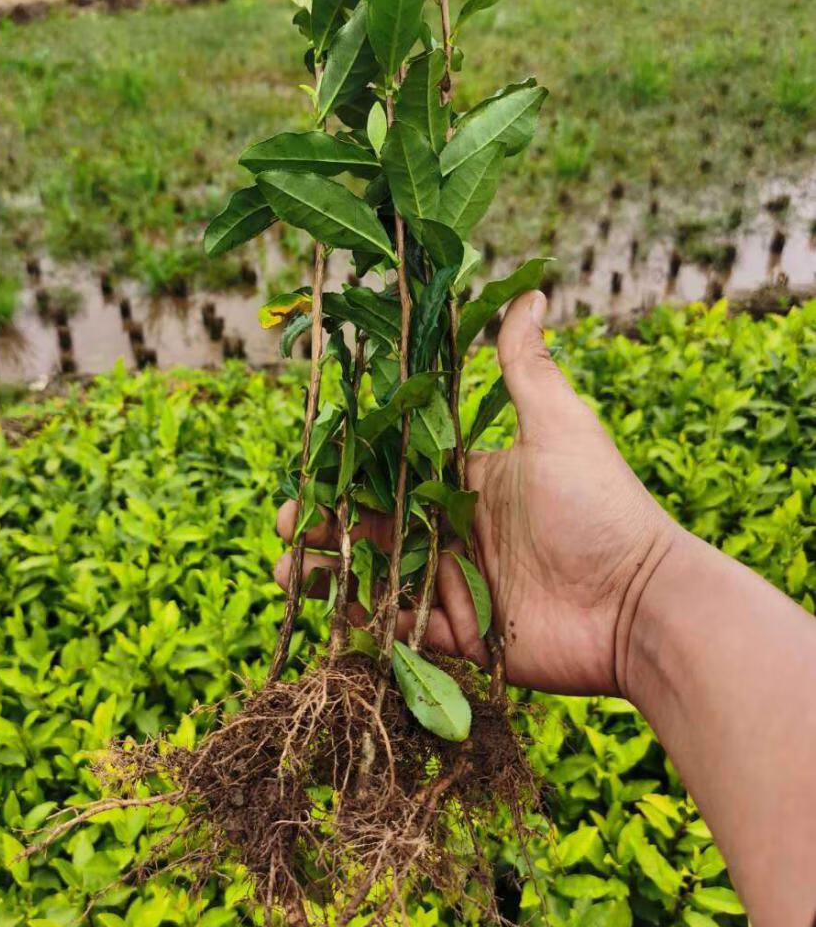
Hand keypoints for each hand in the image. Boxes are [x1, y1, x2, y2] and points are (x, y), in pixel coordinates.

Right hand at [275, 290, 676, 698]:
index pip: (396, 471)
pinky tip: (331, 613)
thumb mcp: (559, 427)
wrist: (640, 603)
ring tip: (288, 574)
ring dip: (333, 574)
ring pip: (379, 577)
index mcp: (471, 481)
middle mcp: (459, 530)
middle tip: (287, 525)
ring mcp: (460, 584)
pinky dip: (366, 623)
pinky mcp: (467, 637)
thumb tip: (533, 289)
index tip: (310, 469)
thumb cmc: (600, 507)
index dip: (351, 472)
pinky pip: (404, 630)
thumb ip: (528, 366)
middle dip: (327, 525)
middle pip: (376, 524)